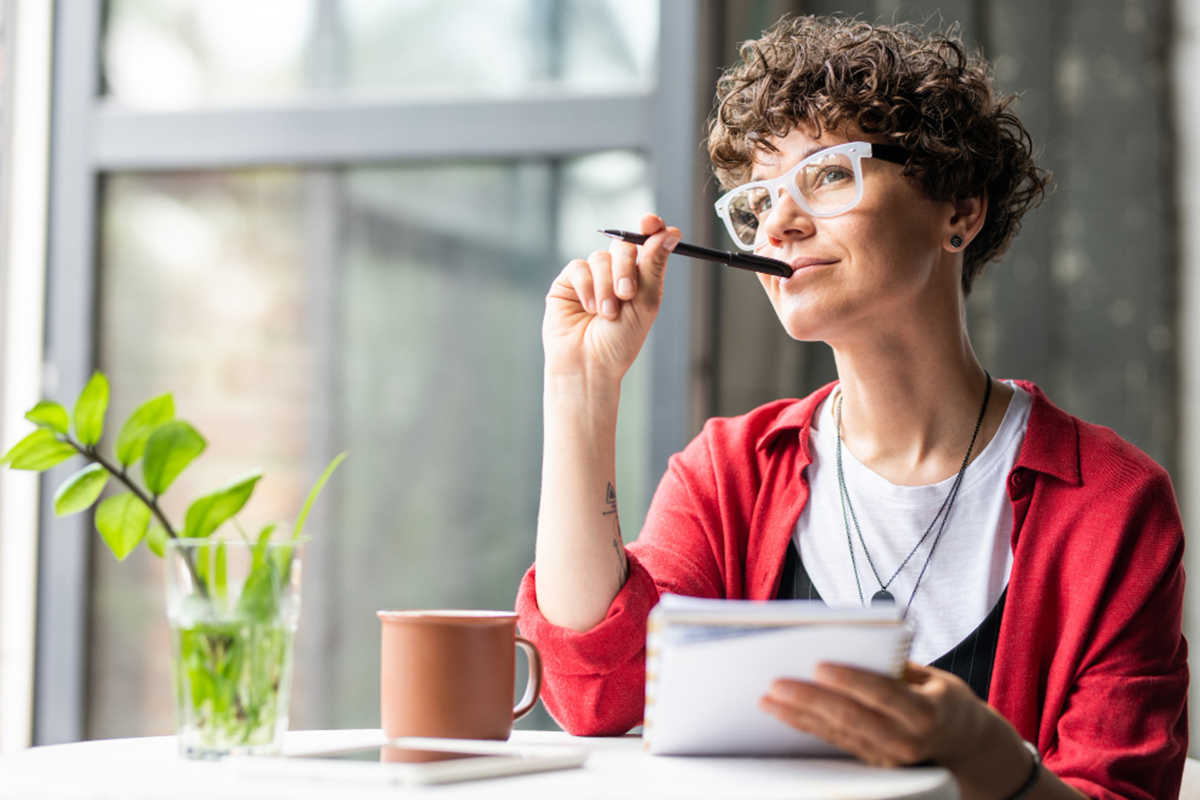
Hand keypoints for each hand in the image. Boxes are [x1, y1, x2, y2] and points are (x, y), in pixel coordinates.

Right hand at [543, 214, 679, 386]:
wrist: (588, 364)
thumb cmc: (619, 342)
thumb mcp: (645, 302)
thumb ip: (654, 265)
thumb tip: (671, 232)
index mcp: (642, 278)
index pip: (648, 242)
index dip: (651, 228)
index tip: (650, 222)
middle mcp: (618, 273)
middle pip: (624, 246)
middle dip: (626, 268)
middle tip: (627, 294)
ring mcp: (592, 277)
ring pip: (600, 257)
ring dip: (605, 286)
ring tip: (605, 313)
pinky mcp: (569, 282)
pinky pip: (578, 267)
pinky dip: (586, 288)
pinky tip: (588, 309)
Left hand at [760, 662, 1045, 798]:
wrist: (965, 743)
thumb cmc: (942, 697)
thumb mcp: (931, 676)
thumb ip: (894, 665)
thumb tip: (853, 643)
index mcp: (927, 712)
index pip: (883, 694)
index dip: (850, 680)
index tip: (819, 665)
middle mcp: (908, 741)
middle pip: (852, 719)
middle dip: (811, 700)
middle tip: (778, 684)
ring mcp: (890, 758)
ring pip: (838, 735)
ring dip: (799, 716)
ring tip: (769, 698)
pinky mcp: (875, 765)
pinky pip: (836, 744)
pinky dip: (807, 728)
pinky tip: (784, 714)